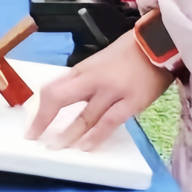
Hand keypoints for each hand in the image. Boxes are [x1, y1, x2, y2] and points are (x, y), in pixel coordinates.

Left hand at [23, 30, 173, 151]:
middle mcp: (92, 80)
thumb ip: (83, 80)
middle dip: (45, 120)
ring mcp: (111, 92)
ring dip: (69, 134)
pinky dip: (96, 136)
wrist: (158, 43)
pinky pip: (109, 123)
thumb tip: (65, 99)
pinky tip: (86, 147)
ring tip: (56, 148)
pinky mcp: (131, 103)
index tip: (32, 125)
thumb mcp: (98, 62)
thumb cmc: (128, 52)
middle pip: (60, 99)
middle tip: (35, 138)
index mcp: (82, 70)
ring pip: (84, 116)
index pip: (53, 89)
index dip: (40, 109)